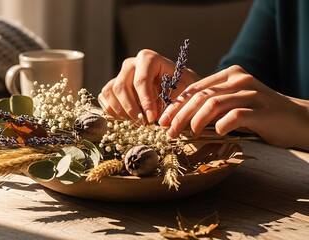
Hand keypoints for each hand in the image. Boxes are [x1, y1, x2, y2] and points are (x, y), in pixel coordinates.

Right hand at [98, 49, 198, 122]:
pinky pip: (104, 98)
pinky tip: (128, 118)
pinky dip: (113, 111)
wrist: (175, 85)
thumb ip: (173, 103)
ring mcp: (119, 74)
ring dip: (121, 111)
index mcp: (148, 59)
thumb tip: (161, 121)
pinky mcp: (112, 86)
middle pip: (121, 87)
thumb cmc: (180, 86)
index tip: (152, 118)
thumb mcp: (183, 91)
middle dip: (131, 109)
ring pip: (110, 92)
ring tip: (138, 122)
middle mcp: (130, 64)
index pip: (141, 81)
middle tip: (144, 124)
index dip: (145, 101)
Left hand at [159, 65, 308, 149]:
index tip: (163, 120)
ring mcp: (251, 93)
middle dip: (180, 115)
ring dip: (196, 121)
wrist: (297, 119)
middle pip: (200, 96)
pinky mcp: (261, 109)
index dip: (176, 104)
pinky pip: (235, 116)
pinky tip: (218, 133)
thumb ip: (212, 104)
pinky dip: (222, 125)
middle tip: (169, 131)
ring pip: (213, 103)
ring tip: (190, 134)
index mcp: (229, 75)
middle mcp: (239, 80)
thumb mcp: (234, 103)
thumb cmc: (260, 114)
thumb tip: (180, 118)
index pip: (195, 88)